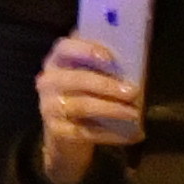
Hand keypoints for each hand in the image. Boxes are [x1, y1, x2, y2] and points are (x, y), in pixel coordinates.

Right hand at [30, 29, 146, 183]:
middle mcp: (49, 81)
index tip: (109, 58)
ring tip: (134, 113)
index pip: (65, 48)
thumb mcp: (89, 76)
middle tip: (132, 91)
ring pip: (83, 106)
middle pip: (77, 79)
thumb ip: (102, 67)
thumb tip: (133, 64)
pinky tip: (132, 134)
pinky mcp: (58, 131)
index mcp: (57, 61)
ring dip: (112, 109)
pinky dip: (112, 133)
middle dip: (107, 85)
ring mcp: (50, 107)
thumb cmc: (84, 95)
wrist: (65, 135)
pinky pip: (88, 132)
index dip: (86, 50)